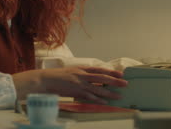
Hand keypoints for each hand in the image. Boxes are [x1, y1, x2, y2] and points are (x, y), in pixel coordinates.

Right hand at [12, 66, 127, 103]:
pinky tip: (105, 102)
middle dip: (115, 80)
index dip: (111, 71)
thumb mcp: (71, 71)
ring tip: (119, 95)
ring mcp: (79, 83)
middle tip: (125, 83)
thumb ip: (81, 73)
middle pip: (102, 77)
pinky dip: (98, 99)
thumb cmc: (56, 76)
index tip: (120, 73)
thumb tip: (90, 77)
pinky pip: (90, 96)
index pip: (99, 69)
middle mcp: (82, 75)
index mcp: (81, 68)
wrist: (45, 80)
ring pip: (99, 88)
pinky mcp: (76, 92)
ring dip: (110, 92)